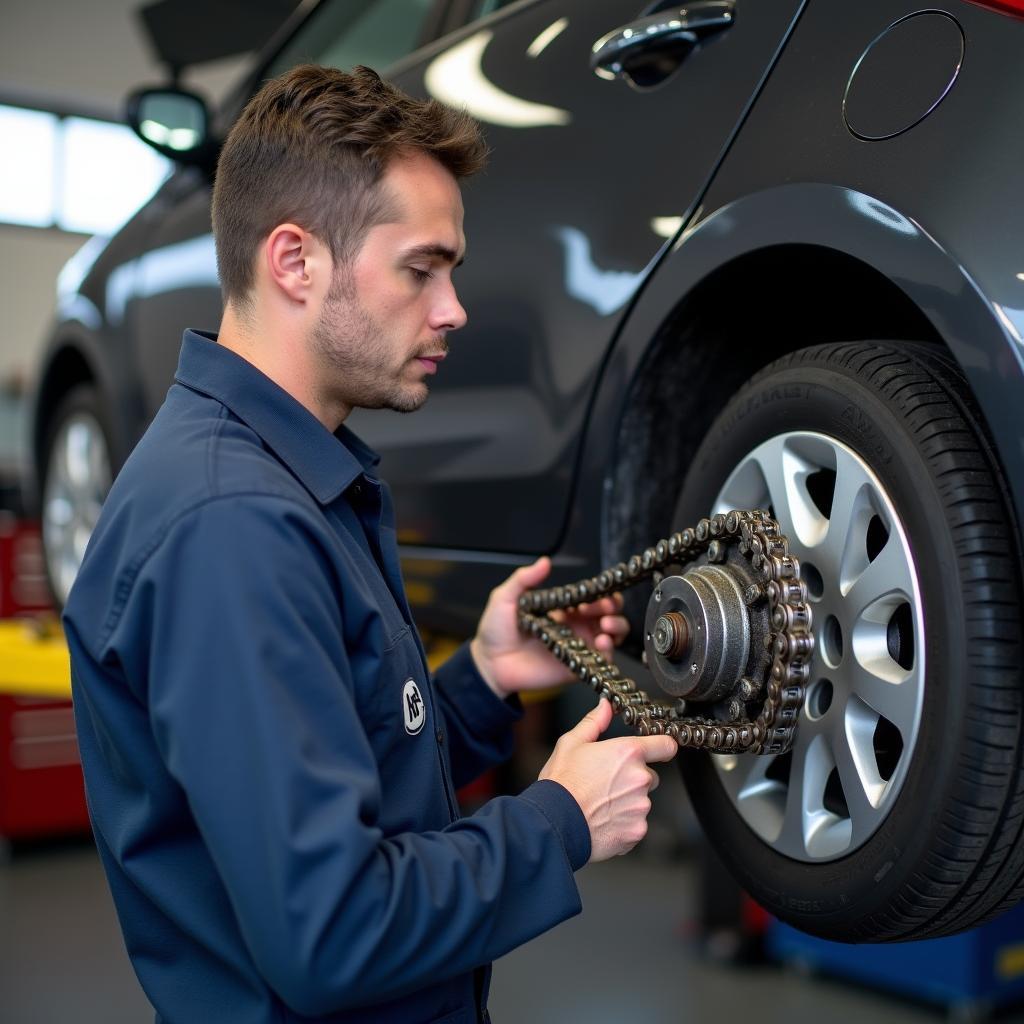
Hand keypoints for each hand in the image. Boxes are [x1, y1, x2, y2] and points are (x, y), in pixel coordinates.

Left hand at [470, 556, 629, 698]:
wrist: (489, 663)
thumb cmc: (496, 631)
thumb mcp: (505, 599)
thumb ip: (523, 579)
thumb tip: (544, 562)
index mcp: (563, 609)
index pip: (592, 597)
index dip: (600, 593)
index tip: (594, 594)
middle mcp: (575, 627)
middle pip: (609, 613)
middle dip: (612, 607)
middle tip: (603, 608)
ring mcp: (578, 647)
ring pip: (613, 635)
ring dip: (617, 627)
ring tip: (605, 626)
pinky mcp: (577, 667)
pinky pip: (602, 660)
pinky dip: (608, 651)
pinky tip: (600, 643)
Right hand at [540, 699, 677, 862]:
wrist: (554, 823)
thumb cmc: (561, 783)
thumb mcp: (571, 743)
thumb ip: (594, 722)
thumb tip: (605, 706)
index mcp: (628, 753)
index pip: (665, 745)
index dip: (662, 747)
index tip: (658, 751)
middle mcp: (640, 778)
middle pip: (650, 776)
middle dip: (633, 779)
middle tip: (607, 783)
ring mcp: (640, 806)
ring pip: (641, 801)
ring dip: (628, 802)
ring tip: (601, 804)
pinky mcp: (637, 830)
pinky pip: (636, 824)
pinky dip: (624, 824)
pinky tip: (603, 820)